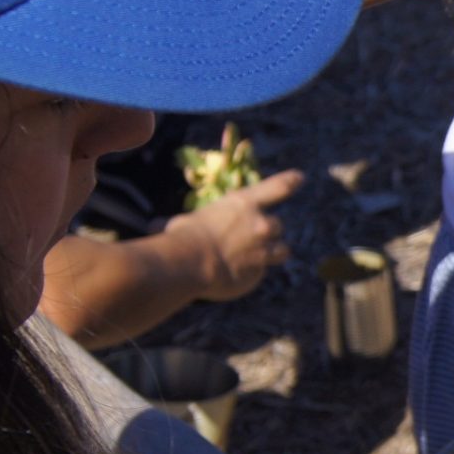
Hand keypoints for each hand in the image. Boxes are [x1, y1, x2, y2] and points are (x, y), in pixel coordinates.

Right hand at [159, 169, 302, 301]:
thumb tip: (154, 226)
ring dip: (273, 251)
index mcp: (245, 203)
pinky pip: (263, 272)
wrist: (189, 264)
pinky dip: (254, 273)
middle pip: (277, 224)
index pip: (278, 187)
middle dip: (268, 230)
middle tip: (251, 237)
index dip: (290, 181)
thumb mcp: (183, 222)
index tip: (300, 177)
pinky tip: (238, 275)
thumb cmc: (182, 236)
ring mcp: (264, 250)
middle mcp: (261, 224)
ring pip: (282, 249)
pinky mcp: (260, 273)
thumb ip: (183, 223)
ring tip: (259, 256)